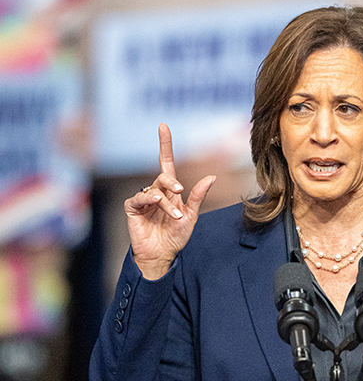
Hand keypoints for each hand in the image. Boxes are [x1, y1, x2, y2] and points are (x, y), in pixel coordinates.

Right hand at [124, 124, 214, 279]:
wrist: (163, 254)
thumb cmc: (176, 236)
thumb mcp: (191, 215)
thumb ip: (198, 196)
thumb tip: (212, 176)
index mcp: (170, 191)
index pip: (166, 162)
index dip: (165, 144)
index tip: (163, 126)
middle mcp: (156, 191)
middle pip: (163, 176)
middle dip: (172, 183)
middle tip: (180, 192)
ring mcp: (143, 199)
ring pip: (154, 189)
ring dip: (165, 201)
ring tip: (175, 215)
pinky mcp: (133, 209)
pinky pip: (139, 198)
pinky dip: (148, 200)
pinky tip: (155, 204)